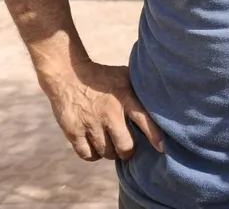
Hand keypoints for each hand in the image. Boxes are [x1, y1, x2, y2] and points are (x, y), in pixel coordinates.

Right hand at [39, 61, 163, 160]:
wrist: (68, 74)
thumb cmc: (103, 77)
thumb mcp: (125, 76)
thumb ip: (139, 90)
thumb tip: (161, 101)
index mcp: (125, 97)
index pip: (144, 120)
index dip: (154, 136)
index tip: (161, 148)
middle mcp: (109, 112)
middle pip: (125, 146)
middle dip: (128, 151)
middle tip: (127, 148)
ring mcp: (90, 123)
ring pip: (106, 153)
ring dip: (110, 153)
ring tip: (111, 145)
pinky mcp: (73, 131)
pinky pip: (88, 155)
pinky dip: (94, 155)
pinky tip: (96, 148)